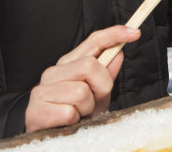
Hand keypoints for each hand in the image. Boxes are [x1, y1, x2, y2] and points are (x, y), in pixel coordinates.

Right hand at [25, 25, 140, 132]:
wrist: (53, 138)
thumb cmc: (76, 114)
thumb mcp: (97, 94)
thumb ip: (107, 74)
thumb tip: (119, 53)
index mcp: (69, 63)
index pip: (94, 41)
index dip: (115, 34)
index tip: (135, 32)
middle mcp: (53, 72)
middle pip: (89, 65)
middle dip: (100, 86)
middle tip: (94, 100)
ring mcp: (42, 90)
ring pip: (80, 92)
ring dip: (87, 108)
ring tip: (79, 113)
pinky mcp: (36, 110)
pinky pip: (69, 112)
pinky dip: (74, 121)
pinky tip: (68, 123)